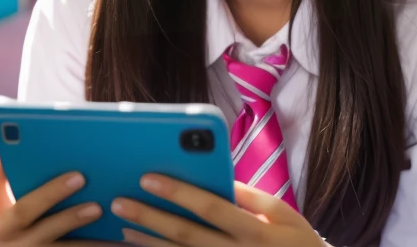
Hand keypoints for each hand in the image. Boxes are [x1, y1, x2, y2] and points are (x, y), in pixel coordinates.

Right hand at [0, 147, 112, 245]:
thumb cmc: (36, 223)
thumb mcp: (25, 206)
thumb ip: (34, 183)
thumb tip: (68, 150)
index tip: (5, 148)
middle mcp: (3, 232)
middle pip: (23, 210)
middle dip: (51, 192)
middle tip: (79, 177)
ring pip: (47, 234)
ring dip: (72, 219)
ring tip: (97, 208)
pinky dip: (91, 243)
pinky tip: (111, 236)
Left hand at [110, 175, 326, 246]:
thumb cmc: (296, 241)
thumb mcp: (283, 213)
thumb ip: (250, 196)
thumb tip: (219, 177)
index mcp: (255, 231)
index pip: (211, 208)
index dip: (178, 192)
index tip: (148, 177)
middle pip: (186, 235)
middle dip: (150, 217)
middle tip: (119, 203)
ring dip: (148, 242)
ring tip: (122, 226)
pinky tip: (142, 246)